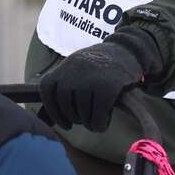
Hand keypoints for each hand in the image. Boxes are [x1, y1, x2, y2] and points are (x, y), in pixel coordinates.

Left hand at [40, 30, 159, 132]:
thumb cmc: (102, 65)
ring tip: (94, 123)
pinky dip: (99, 123)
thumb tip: (50, 115)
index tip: (63, 121)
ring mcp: (91, 78)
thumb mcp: (79, 65)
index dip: (52, 109)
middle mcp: (75, 70)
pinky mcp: (108, 86)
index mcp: (66, 65)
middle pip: (64, 103)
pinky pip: (98, 114)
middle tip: (82, 121)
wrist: (128, 50)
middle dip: (72, 117)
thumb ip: (66, 83)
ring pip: (82, 112)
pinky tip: (102, 124)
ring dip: (87, 123)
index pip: (47, 89)